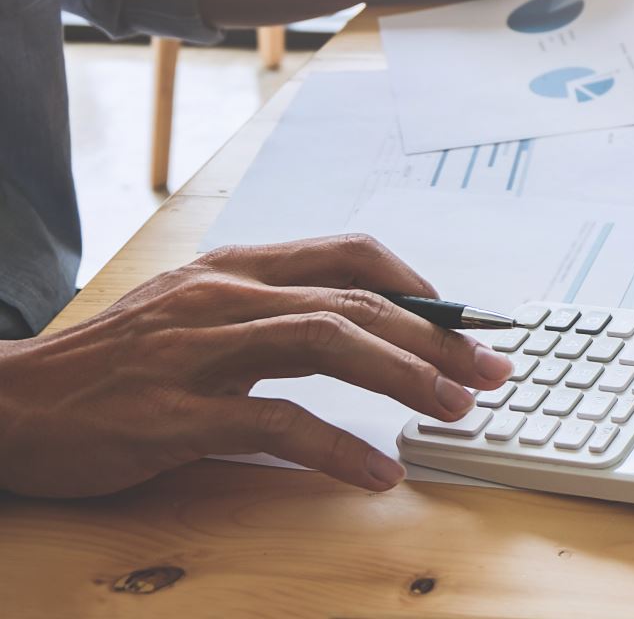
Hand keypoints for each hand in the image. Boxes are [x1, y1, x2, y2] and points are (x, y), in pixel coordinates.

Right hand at [0, 235, 513, 497]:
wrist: (6, 402)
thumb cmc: (112, 365)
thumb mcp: (197, 317)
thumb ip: (274, 315)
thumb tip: (369, 330)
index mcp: (236, 269)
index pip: (352, 254)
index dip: (423, 286)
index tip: (470, 323)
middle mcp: (224, 296)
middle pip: (357, 300)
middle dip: (438, 336)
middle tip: (492, 370)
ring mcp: (197, 351)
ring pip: (328, 342)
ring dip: (406, 376)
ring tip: (456, 408)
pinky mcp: (174, 413)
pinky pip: (275, 424)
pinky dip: (337, 449)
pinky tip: (378, 474)